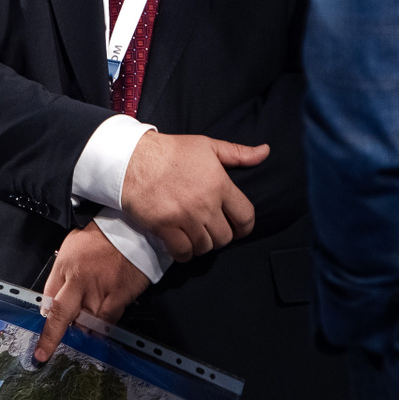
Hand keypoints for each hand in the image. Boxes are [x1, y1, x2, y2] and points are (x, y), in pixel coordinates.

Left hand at [34, 221, 153, 362]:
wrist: (131, 229)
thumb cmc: (100, 238)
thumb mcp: (70, 247)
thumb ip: (58, 275)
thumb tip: (48, 303)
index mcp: (65, 267)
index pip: (48, 298)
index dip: (43, 318)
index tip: (38, 341)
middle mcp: (79, 280)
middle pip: (61, 315)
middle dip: (51, 337)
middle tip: (44, 353)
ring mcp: (99, 290)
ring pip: (85, 322)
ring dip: (82, 329)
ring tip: (83, 329)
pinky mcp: (119, 296)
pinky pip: (107, 322)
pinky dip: (101, 330)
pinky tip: (99, 332)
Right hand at [118, 132, 263, 262]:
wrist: (133, 159)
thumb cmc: (172, 151)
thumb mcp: (208, 146)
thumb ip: (239, 153)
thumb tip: (265, 152)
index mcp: (220, 184)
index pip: (246, 217)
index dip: (244, 227)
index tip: (237, 228)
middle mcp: (205, 203)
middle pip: (225, 237)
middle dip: (221, 236)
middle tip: (211, 230)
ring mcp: (185, 217)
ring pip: (205, 247)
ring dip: (202, 245)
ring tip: (196, 235)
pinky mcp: (165, 227)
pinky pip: (183, 253)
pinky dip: (185, 253)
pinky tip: (181, 244)